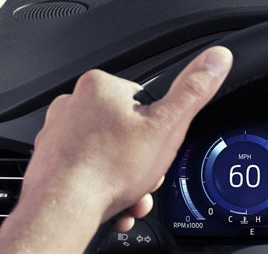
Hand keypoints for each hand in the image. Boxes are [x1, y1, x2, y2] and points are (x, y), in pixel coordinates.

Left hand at [0, 46, 231, 253]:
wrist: (64, 209)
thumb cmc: (107, 168)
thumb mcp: (167, 126)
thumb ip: (193, 91)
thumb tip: (216, 59)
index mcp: (101, 87)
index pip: (143, 100)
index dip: (158, 127)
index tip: (156, 144)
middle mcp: (73, 104)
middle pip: (126, 128)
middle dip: (141, 157)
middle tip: (144, 172)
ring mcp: (58, 133)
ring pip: (107, 152)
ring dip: (125, 175)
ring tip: (129, 192)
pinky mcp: (50, 159)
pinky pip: (87, 168)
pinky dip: (103, 184)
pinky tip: (112, 198)